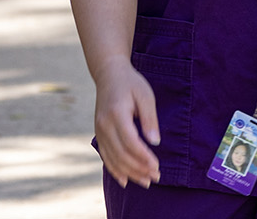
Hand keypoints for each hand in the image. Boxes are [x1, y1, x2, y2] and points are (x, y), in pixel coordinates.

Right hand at [93, 65, 162, 186]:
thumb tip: (154, 142)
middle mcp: (104, 125)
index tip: (157, 166)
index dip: (143, 158)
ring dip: (130, 173)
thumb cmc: (131, 83)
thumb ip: (149, 119)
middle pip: (121, 154)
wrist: (109, 74)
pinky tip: (125, 181)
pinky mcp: (99, 133)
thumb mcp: (146, 96)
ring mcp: (99, 130)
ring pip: (113, 159)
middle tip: (156, 177)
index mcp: (116, 114)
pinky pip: (105, 156)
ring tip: (145, 182)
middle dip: (139, 169)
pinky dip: (115, 170)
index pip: (130, 142)